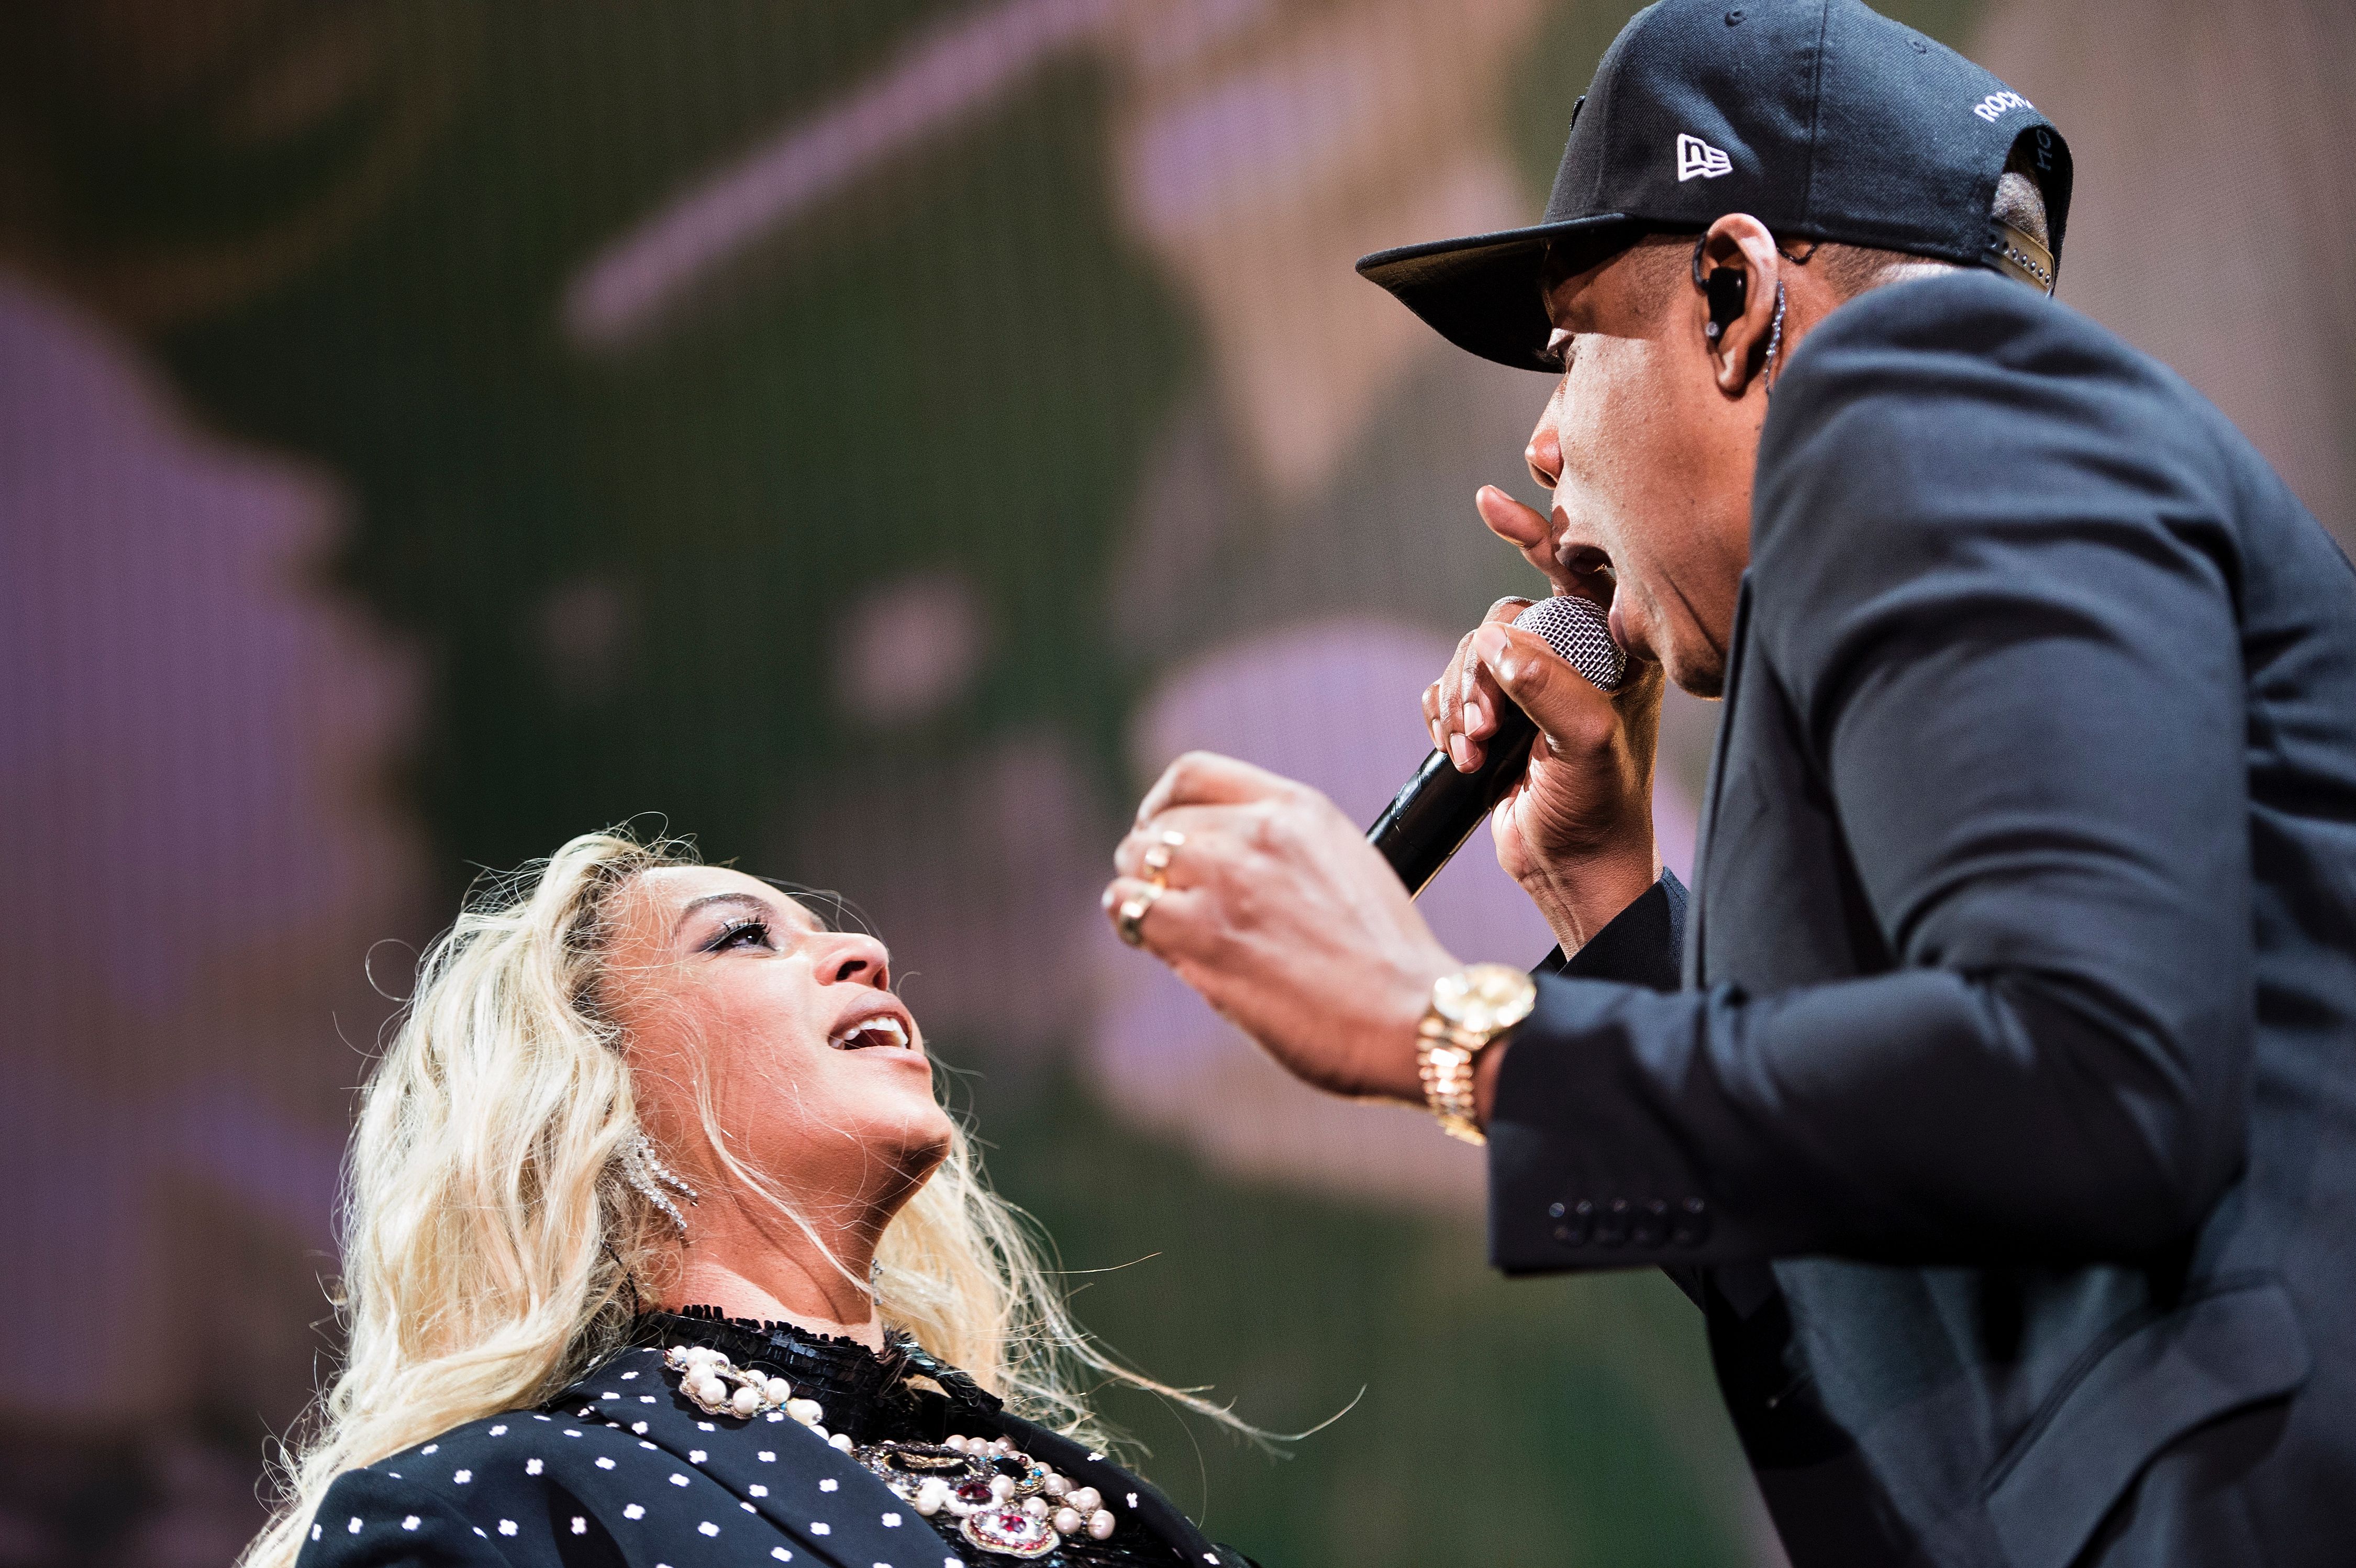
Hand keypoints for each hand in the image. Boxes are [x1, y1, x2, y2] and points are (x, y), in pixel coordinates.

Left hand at [1105, 753, 1460, 1104]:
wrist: (1412, 1015)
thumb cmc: (1388, 962)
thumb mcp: (1345, 867)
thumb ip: (1285, 852)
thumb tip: (1221, 867)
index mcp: (1298, 808)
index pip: (1193, 775)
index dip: (1161, 805)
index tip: (1159, 830)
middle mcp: (1258, 832)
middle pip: (1159, 825)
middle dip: (1151, 860)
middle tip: (1161, 896)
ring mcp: (1227, 881)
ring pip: (1135, 862)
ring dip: (1137, 890)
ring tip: (1154, 920)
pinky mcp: (1204, 937)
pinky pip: (1129, 909)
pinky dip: (1130, 923)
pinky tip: (1151, 942)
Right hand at [1422, 487, 1664, 949]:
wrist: (1570, 871)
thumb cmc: (1599, 809)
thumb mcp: (1585, 743)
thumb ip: (1546, 685)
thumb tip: (1496, 643)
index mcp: (1615, 652)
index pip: (1575, 572)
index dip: (1535, 534)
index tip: (1488, 502)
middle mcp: (1575, 659)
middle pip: (1505, 618)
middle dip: (1480, 667)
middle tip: (1484, 724)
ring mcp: (1533, 686)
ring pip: (1471, 654)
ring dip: (1461, 701)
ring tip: (1474, 749)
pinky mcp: (1497, 714)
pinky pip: (1450, 687)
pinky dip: (1444, 716)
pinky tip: (1459, 750)